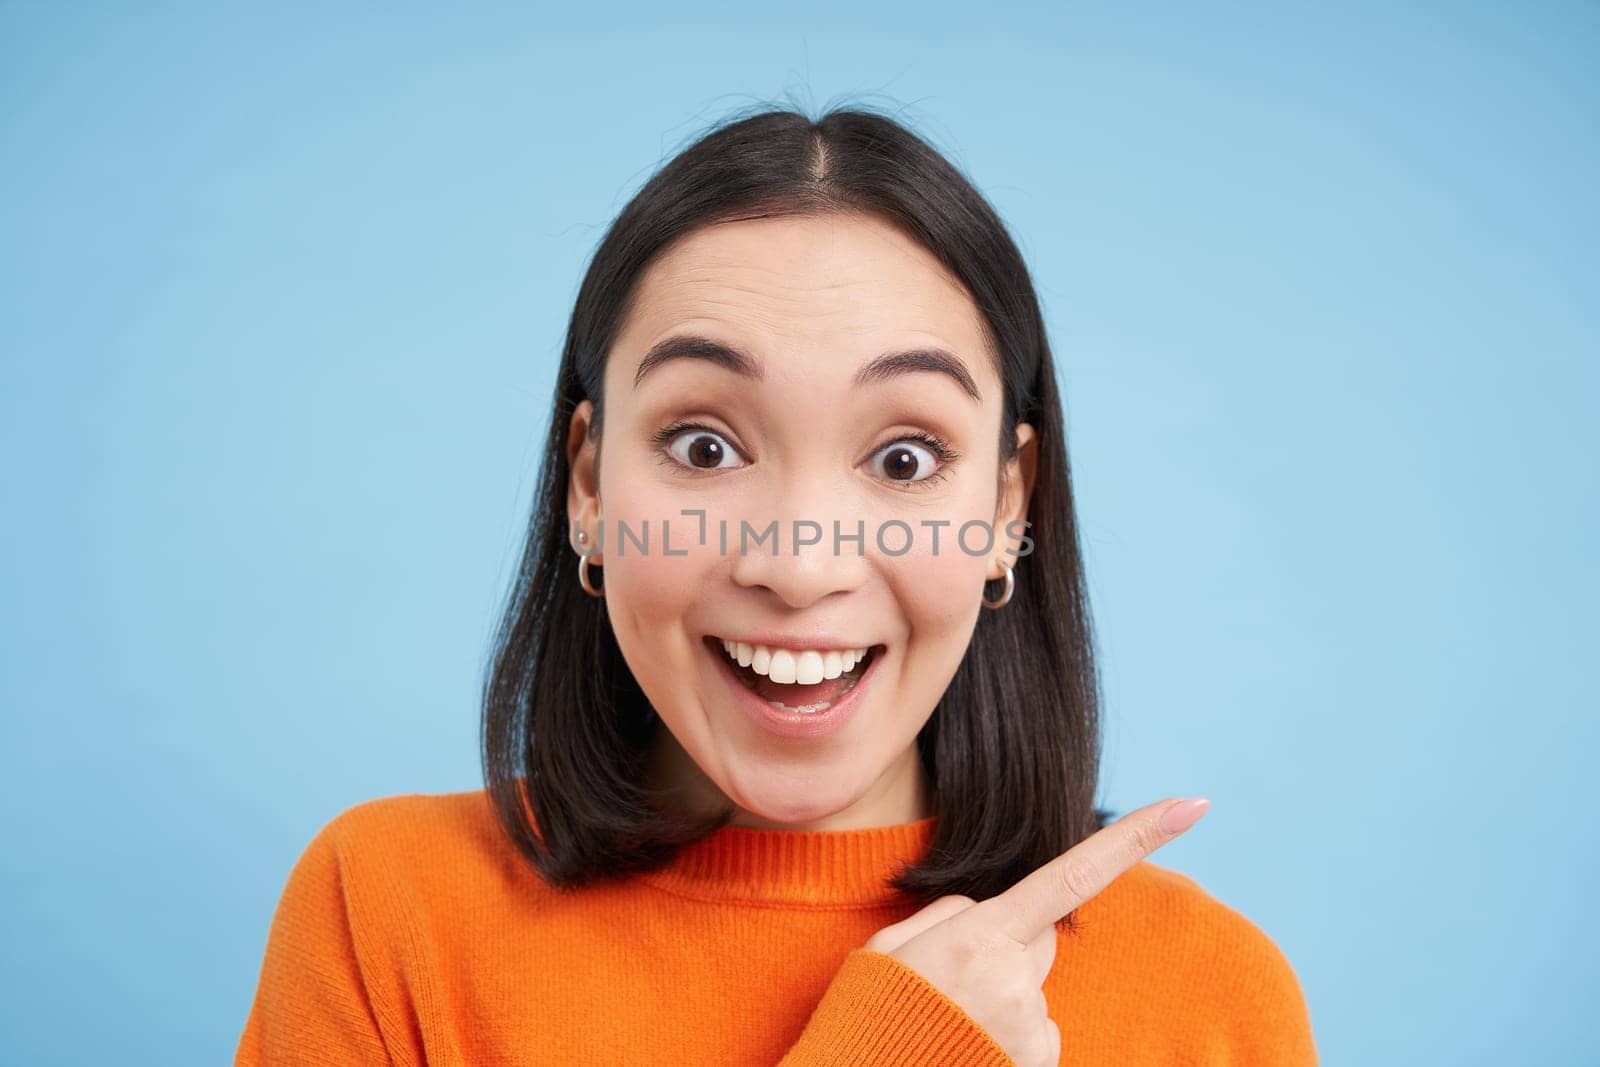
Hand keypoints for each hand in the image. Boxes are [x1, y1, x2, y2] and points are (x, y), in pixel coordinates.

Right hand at [863, 796, 1210, 1065]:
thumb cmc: (869, 1016)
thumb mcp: (888, 948)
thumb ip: (948, 916)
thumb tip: (991, 916)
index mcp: (980, 936)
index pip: (1072, 877)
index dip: (1135, 838)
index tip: (1193, 805)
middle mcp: (1017, 980)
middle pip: (1041, 939)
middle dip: (1009, 946)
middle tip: (949, 979)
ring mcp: (1031, 1029)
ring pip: (1031, 993)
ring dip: (998, 1003)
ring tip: (946, 1024)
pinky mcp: (1038, 1064)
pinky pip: (1033, 1037)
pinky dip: (1004, 1042)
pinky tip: (963, 1050)